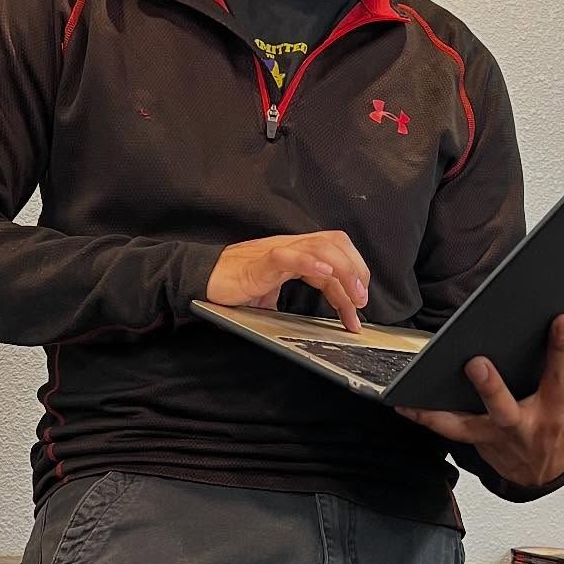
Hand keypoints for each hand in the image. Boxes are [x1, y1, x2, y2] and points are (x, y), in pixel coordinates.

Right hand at [207, 230, 369, 334]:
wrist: (202, 280)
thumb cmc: (234, 286)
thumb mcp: (272, 294)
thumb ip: (291, 299)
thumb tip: (308, 321)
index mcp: (296, 254)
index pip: (336, 256)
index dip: (353, 280)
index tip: (359, 310)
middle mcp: (291, 247)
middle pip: (336, 242)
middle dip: (356, 270)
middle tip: (361, 303)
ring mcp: (277, 252)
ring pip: (321, 246)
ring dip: (343, 270)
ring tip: (352, 296)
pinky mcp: (261, 263)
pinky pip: (289, 256)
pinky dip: (310, 261)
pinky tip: (325, 272)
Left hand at [398, 317, 563, 487]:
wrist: (543, 474)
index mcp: (556, 411)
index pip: (561, 377)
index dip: (562, 350)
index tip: (560, 319)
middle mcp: (524, 425)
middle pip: (506, 407)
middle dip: (491, 386)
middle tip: (475, 362)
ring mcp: (496, 436)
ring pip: (467, 424)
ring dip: (443, 412)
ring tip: (418, 397)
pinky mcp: (476, 440)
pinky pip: (448, 430)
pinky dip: (426, 417)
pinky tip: (404, 404)